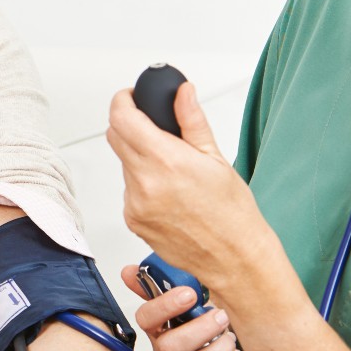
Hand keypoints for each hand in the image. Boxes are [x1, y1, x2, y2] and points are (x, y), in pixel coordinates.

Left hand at [104, 81, 274, 300]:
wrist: (234, 258)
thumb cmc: (232, 214)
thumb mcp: (216, 158)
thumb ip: (191, 120)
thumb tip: (182, 92)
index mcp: (166, 161)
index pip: (122, 118)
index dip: (123, 101)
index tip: (131, 97)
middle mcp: (145, 183)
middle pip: (115, 137)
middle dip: (130, 124)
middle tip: (152, 126)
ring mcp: (135, 204)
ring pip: (123, 164)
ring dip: (139, 157)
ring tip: (172, 169)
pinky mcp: (132, 220)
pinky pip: (128, 190)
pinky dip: (142, 183)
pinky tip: (168, 193)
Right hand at [121, 265, 243, 350]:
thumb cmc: (201, 329)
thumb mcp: (184, 305)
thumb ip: (160, 287)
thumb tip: (128, 271)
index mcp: (157, 331)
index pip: (146, 319)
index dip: (165, 305)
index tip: (189, 293)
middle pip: (170, 347)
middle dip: (200, 330)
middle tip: (221, 316)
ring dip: (220, 348)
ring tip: (230, 337)